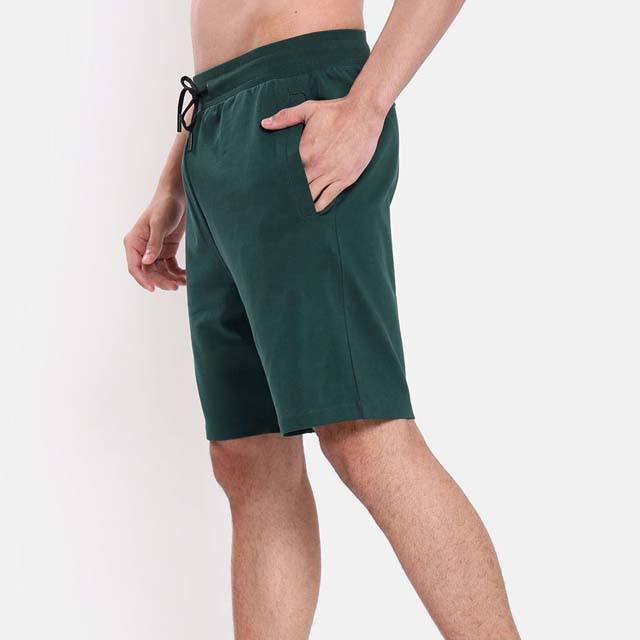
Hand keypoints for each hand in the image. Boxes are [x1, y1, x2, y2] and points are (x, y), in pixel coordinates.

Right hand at [123, 193, 185, 291]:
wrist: (178, 196)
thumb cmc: (165, 206)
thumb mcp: (159, 224)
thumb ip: (154, 244)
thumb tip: (146, 262)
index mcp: (134, 242)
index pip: (135, 267)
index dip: (143, 280)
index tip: (154, 288)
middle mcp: (142, 248)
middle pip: (149, 272)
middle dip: (162, 280)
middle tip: (176, 286)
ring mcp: (154, 251)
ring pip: (160, 272)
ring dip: (170, 278)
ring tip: (184, 282)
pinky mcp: (166, 250)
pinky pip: (170, 267)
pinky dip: (177, 273)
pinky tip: (186, 276)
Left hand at [261, 96, 385, 211]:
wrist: (364, 114)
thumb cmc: (336, 111)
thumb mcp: (308, 110)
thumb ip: (285, 117)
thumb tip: (264, 123)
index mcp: (305, 152)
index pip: (287, 172)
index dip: (281, 180)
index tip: (274, 186)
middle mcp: (316, 166)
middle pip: (298, 187)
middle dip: (291, 193)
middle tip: (283, 202)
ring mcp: (331, 174)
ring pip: (312, 196)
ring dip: (304, 202)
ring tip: (296, 207)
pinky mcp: (345, 179)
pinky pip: (329, 198)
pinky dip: (319, 205)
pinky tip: (313, 209)